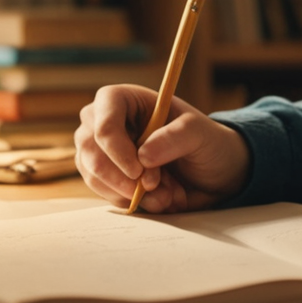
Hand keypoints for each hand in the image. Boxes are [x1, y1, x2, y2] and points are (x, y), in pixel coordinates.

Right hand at [75, 84, 250, 212]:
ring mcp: (103, 151)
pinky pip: (105, 193)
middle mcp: (107, 122)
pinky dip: (132, 202)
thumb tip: (143, 156)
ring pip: (94, 175)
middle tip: (155, 186)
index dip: (115, 146)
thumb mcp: (202, 133)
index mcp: (126, 100)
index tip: (138, 170)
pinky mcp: (107, 177)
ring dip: (130, 192)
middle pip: (90, 148)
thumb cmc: (206, 143)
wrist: (212, 173)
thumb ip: (177, 137)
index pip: (103, 117)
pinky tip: (158, 198)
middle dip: (122, 176)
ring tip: (167, 192)